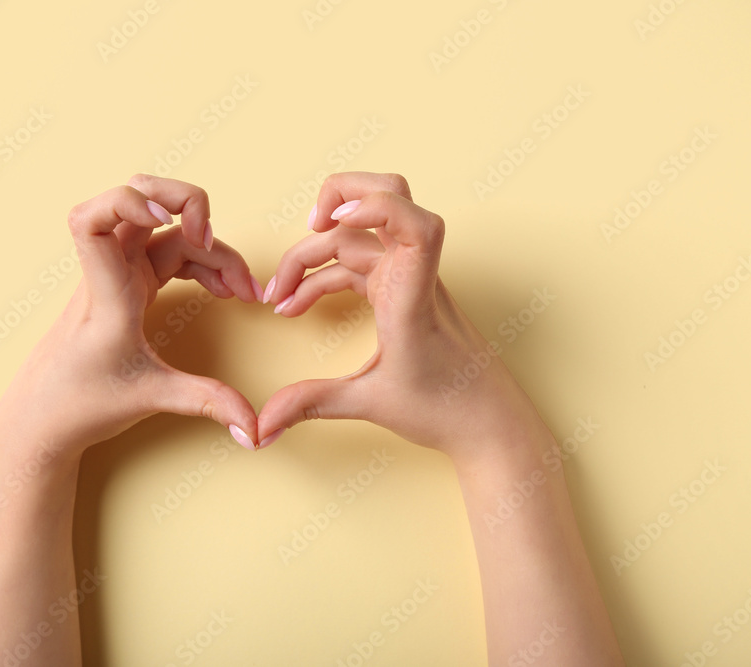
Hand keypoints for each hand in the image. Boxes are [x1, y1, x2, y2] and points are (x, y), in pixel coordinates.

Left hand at [0, 175, 262, 487]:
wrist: (42, 420)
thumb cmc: (81, 403)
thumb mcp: (150, 399)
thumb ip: (207, 402)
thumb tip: (254, 427)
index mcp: (106, 294)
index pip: (90, 220)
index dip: (127, 201)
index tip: (165, 218)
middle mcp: (110, 274)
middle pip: (141, 201)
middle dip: (186, 204)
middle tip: (213, 239)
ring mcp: (118, 276)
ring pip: (164, 229)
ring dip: (206, 244)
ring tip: (242, 289)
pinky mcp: (128, 286)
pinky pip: (168, 253)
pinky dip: (200, 262)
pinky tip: (223, 290)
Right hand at [257, 172, 551, 463]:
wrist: (487, 423)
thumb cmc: (445, 409)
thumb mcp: (371, 405)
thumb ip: (312, 405)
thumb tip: (262, 425)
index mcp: (413, 298)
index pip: (416, 226)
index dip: (376, 205)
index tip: (333, 220)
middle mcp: (413, 277)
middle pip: (384, 201)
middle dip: (336, 202)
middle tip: (305, 233)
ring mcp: (409, 279)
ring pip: (360, 236)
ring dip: (316, 254)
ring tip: (279, 296)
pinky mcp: (402, 290)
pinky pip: (359, 264)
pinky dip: (324, 276)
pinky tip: (298, 305)